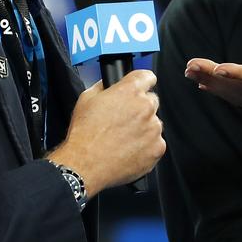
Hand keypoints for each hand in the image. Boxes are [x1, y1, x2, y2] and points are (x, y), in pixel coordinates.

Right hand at [46, 69, 164, 197]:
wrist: (85, 164)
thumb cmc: (84, 134)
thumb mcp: (86, 99)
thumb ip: (103, 86)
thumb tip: (109, 84)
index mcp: (129, 91)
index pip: (147, 76)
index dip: (142, 82)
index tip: (141, 87)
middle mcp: (145, 108)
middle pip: (151, 101)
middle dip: (140, 108)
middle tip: (124, 120)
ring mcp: (153, 129)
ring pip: (154, 123)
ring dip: (144, 128)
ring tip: (124, 138)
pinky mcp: (157, 148)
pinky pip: (156, 143)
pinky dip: (146, 146)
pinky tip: (129, 149)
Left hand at [183, 33, 241, 124]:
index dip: (236, 73)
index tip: (217, 68)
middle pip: (238, 85)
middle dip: (212, 75)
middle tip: (190, 65)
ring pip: (234, 94)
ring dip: (211, 83)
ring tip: (190, 73)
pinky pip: (239, 101)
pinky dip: (222, 93)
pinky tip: (207, 87)